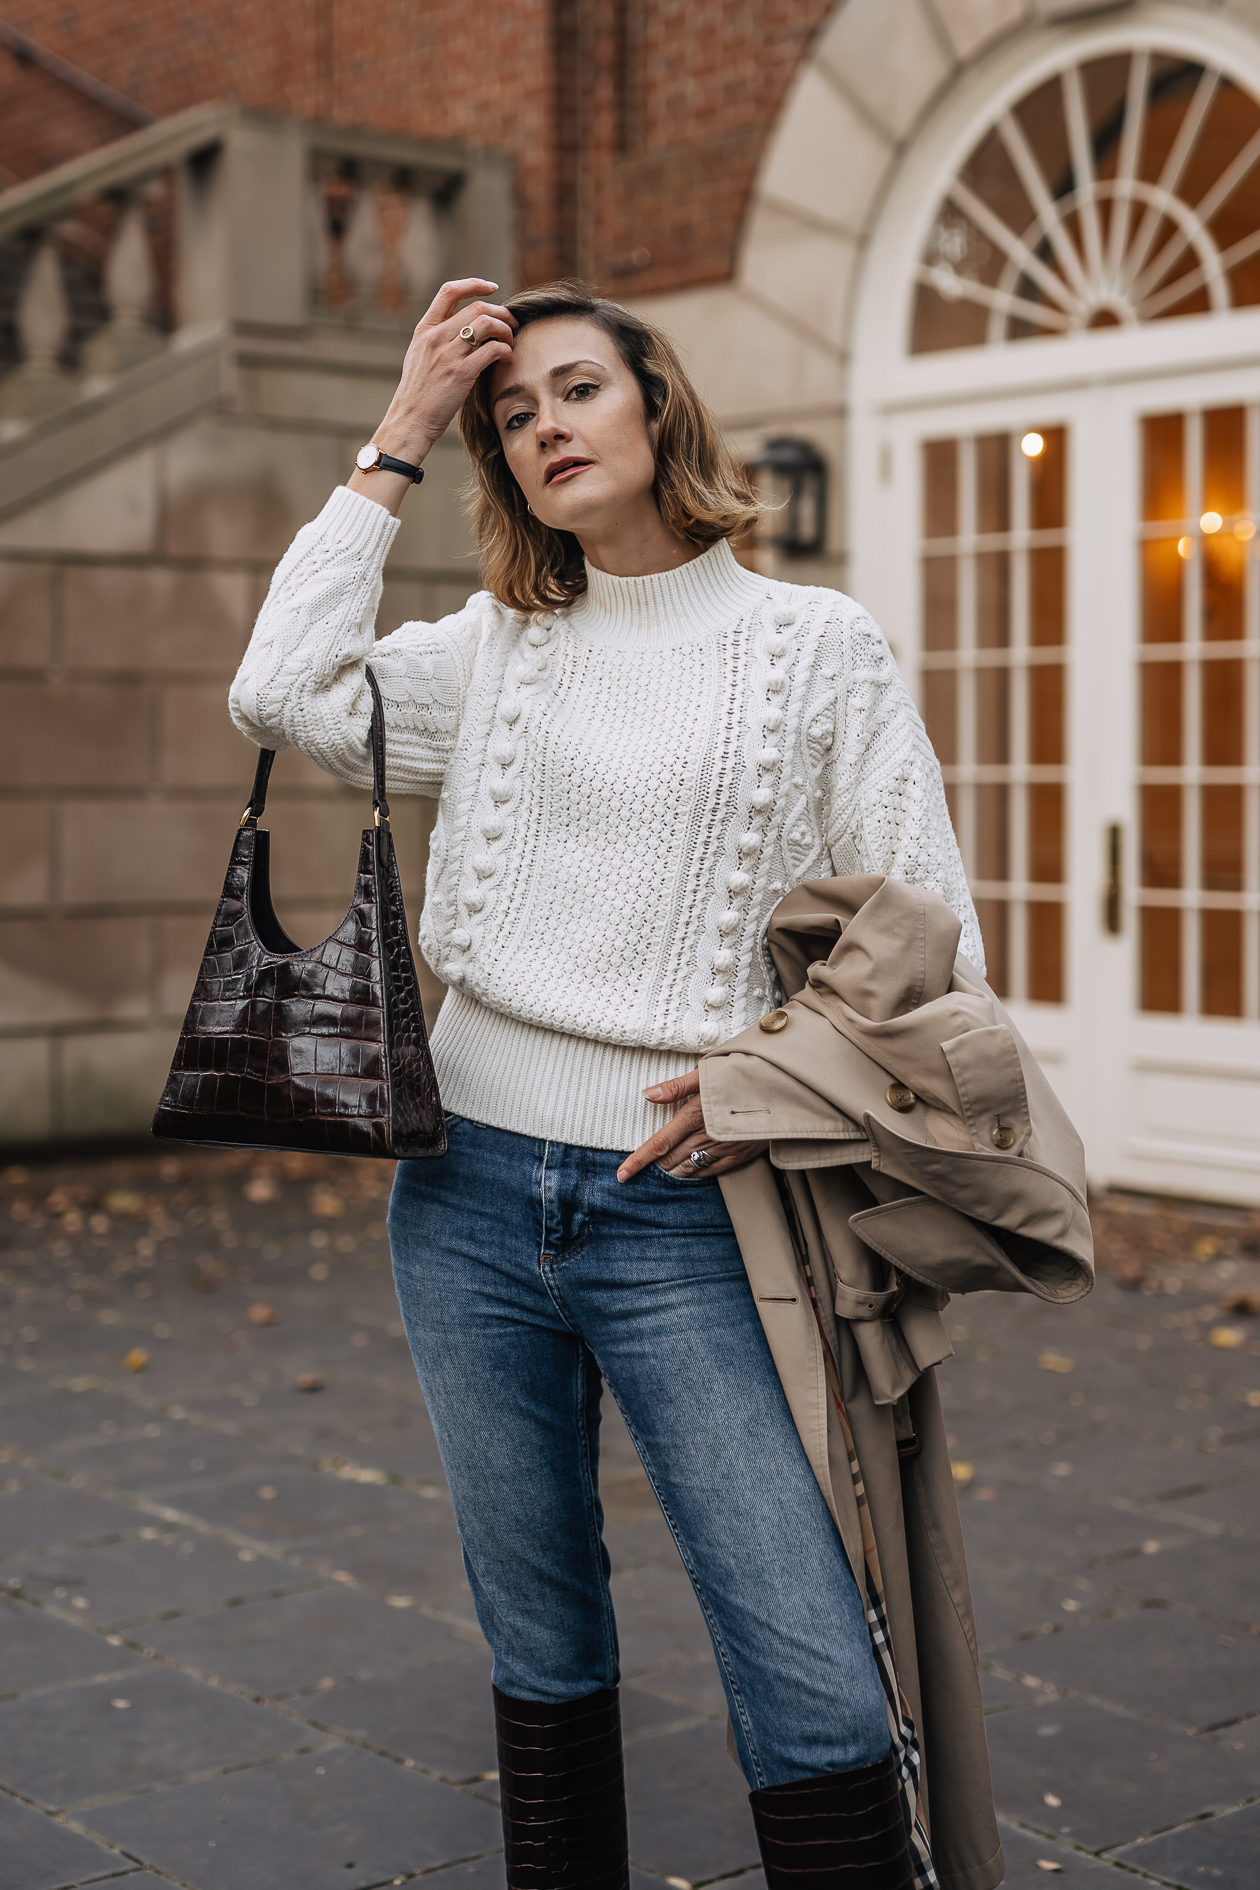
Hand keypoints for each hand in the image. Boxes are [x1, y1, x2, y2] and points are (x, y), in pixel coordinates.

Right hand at [348, 278, 515, 511]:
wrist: (409, 421)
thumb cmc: (418, 394)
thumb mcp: (419, 358)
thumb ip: (437, 339)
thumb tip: (464, 328)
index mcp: (424, 330)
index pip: (449, 292)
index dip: (474, 284)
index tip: (491, 287)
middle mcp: (435, 337)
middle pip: (476, 307)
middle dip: (500, 312)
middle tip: (511, 324)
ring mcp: (448, 354)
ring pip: (487, 324)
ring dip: (506, 330)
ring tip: (510, 342)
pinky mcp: (461, 374)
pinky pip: (492, 350)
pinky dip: (505, 350)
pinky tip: (507, 358)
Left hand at [616, 1069, 767, 1182]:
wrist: (784, 1090)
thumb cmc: (743, 1075)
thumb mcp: (707, 1073)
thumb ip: (676, 1086)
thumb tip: (647, 1094)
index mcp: (694, 1115)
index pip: (659, 1143)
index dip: (638, 1161)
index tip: (622, 1175)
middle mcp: (707, 1136)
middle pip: (671, 1160)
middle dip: (657, 1163)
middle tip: (648, 1163)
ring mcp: (724, 1148)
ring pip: (689, 1169)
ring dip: (674, 1170)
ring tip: (666, 1169)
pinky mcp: (741, 1155)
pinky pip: (711, 1172)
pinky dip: (696, 1173)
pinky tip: (691, 1171)